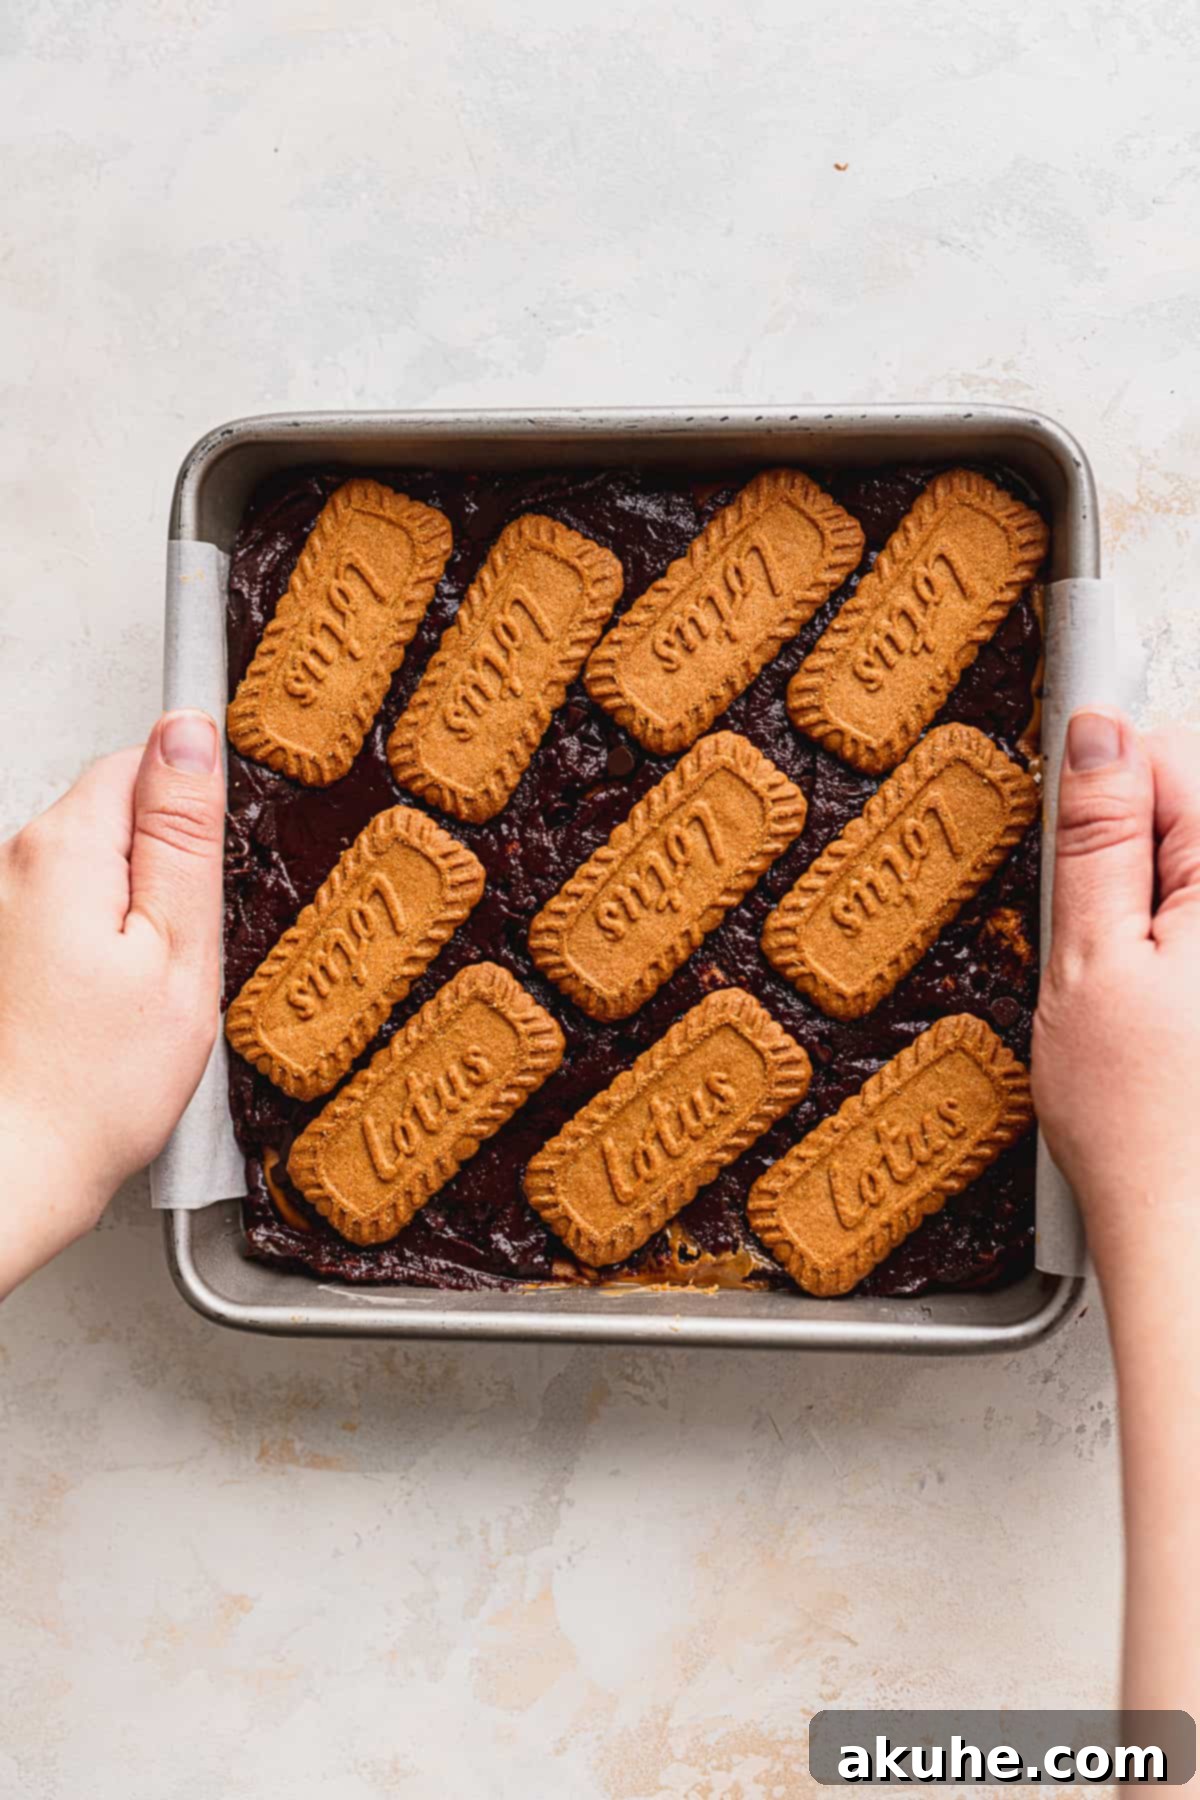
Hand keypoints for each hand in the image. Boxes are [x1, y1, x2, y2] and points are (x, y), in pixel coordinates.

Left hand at [0, 711, 223, 1296]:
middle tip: (178, 954)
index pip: (144, 760)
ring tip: (138, 993)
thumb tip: (190, 733)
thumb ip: (186, 835)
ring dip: (128, 914)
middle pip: (115, 814)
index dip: (193, 810)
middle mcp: (13, 863)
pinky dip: (96, 949)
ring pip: (93, 868)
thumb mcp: (179, 952)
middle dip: (162, 869)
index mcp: (64, 850)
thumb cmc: (94, 1088)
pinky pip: (66, 915)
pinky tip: (103, 1009)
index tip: (206, 877)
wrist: (10, 1170)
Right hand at [1032, 710, 1199, 1295]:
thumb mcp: (1087, 962)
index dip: (1103, 790)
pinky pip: (1198, 920)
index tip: (1073, 844)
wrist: (1193, 1227)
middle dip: (1136, 849)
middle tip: (1107, 942)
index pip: (1170, 753)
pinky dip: (1178, 942)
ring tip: (1141, 987)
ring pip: (1195, 864)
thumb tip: (1097, 731)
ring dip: (1158, 899)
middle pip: (1192, 803)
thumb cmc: (1141, 1121)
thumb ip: (1095, 838)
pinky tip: (1170, 1008)